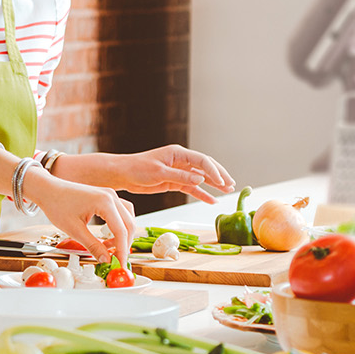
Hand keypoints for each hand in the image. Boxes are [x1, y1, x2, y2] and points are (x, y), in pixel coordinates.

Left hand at [31, 172, 136, 262]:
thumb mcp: (74, 230)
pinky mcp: (106, 196)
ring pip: (127, 218)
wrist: (48, 189)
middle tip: (116, 259)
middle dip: (125, 244)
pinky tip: (108, 236)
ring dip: (123, 235)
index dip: (123, 250)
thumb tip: (106, 259)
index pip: (121, 231)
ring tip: (110, 248)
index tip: (121, 264)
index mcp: (105, 202)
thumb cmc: (57, 205)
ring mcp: (110, 194)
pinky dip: (119, 225)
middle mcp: (111, 196)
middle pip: (129, 224)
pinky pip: (121, 212)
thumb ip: (93, 245)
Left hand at [109, 145, 234, 202]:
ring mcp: (178, 171)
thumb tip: (200, 179)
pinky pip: (191, 188)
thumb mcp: (159, 173)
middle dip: (219, 176)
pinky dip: (201, 194)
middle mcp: (180, 161)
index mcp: (178, 153)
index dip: (214, 171)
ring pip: (200, 178)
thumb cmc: (137, 169)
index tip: (222, 182)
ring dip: (213, 185)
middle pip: (205, 167)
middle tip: (231, 185)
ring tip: (227, 191)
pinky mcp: (173, 182)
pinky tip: (211, 200)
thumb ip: (180, 177)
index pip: (202, 160)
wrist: (123, 175)